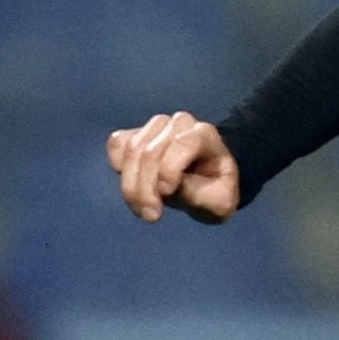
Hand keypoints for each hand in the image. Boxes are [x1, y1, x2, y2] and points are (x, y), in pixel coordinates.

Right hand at [106, 112, 242, 224]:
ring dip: (131, 185)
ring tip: (142, 209)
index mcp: (205, 135)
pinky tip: (134, 187)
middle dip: (145, 187)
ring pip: (131, 150)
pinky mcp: (135, 134)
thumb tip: (165, 187)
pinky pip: (117, 146)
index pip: (183, 144)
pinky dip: (120, 170)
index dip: (170, 169)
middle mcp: (179, 124)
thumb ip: (203, 195)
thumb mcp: (221, 202)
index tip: (165, 194)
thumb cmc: (215, 191)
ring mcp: (155, 127)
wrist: (205, 183)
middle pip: (151, 151)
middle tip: (150, 215)